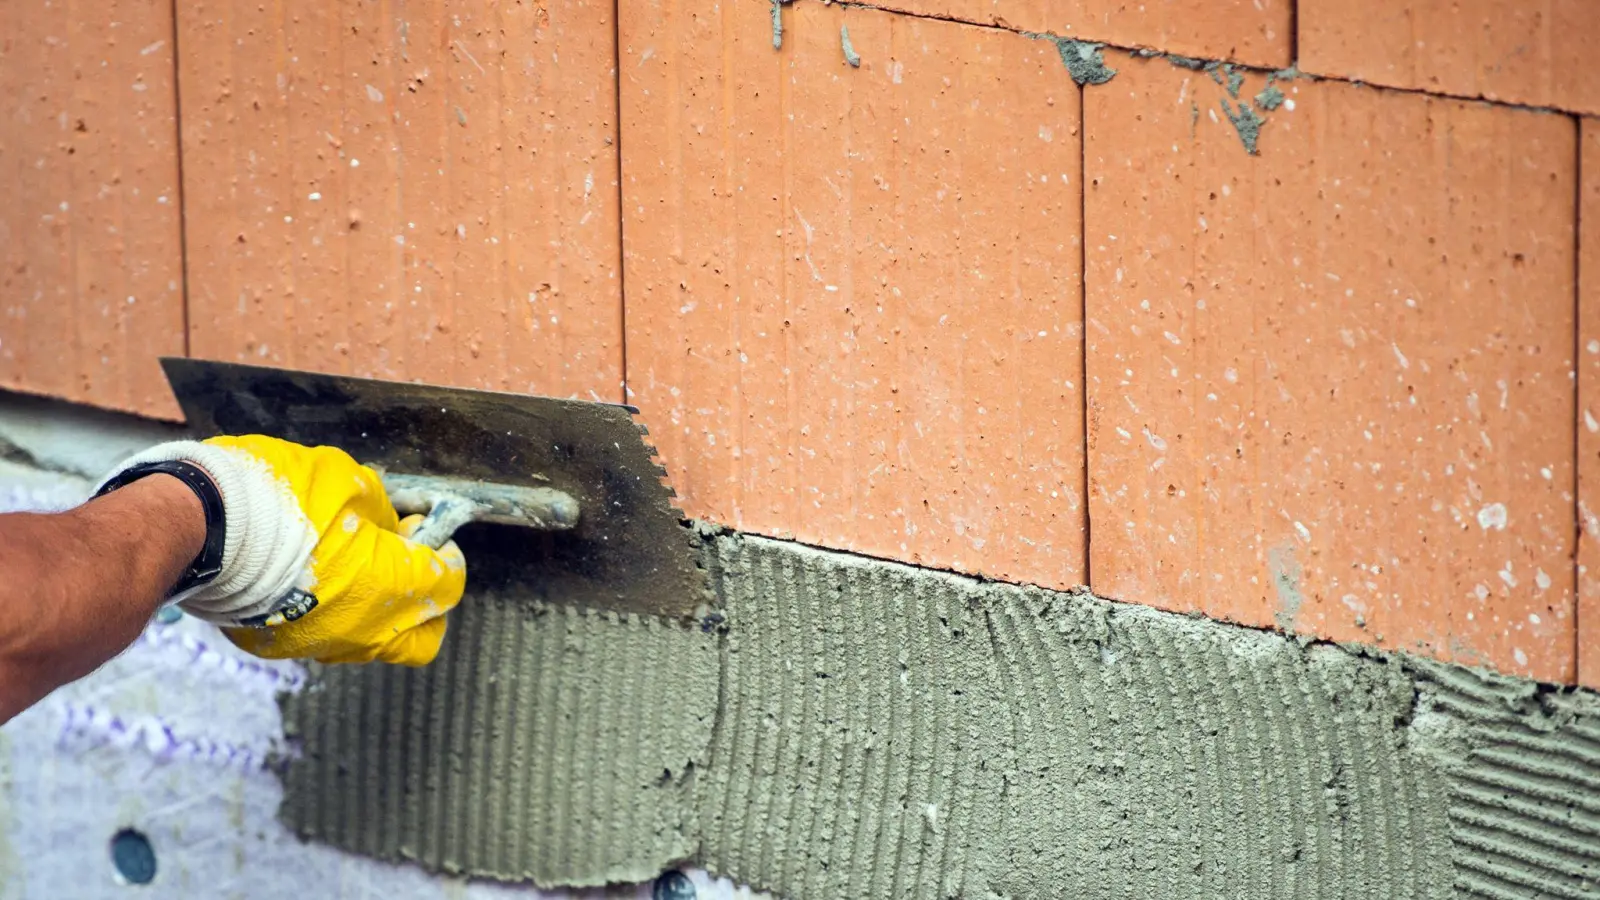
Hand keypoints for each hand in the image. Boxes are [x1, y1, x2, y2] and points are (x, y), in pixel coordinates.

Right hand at [101, 436, 465, 664]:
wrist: (198, 526)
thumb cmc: (279, 496)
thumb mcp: (349, 481)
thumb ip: (382, 511)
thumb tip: (392, 525)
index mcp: (393, 586)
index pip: (448, 585)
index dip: (444, 556)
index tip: (426, 534)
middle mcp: (364, 629)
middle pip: (421, 636)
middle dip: (423, 603)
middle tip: (403, 563)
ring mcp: (320, 643)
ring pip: (370, 641)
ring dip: (374, 610)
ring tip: (349, 564)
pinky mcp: (278, 646)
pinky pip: (319, 635)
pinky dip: (325, 612)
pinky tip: (306, 576)